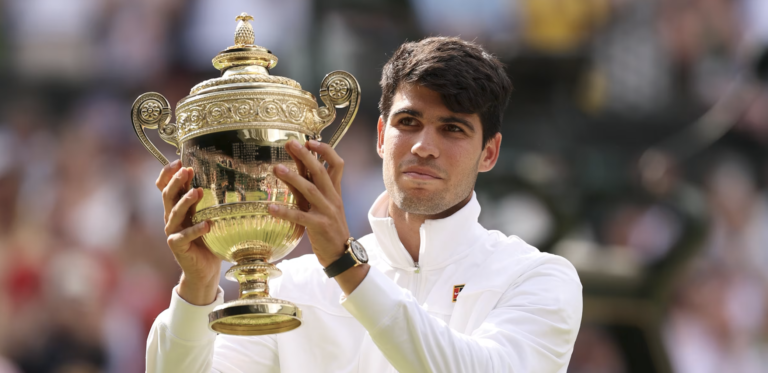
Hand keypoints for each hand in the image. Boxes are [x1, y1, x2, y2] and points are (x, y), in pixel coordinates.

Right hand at [156, 160, 220, 305]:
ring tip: (198, 192)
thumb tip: (226, 179)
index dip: (168, 174)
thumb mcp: (209, 216)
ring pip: (174, 213)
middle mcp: (172, 218)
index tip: (178, 161)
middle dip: (176, 182)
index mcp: (178, 208)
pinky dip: (196, 230)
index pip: (165, 187)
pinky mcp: (177, 247)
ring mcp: (173, 232)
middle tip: (187, 170)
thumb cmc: (209, 240)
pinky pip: (184, 237)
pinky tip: (207, 225)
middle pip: (167, 196)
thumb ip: (211, 202)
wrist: (205, 269)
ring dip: (186, 201)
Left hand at [268, 139, 350, 266]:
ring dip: (293, 178)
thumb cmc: (329, 227)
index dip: (325, 151)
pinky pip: (300, 217)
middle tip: (291, 143)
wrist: (341, 253)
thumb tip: (298, 169)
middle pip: (321, 172)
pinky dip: (285, 212)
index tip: (310, 141)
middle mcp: (332, 198)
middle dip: (306, 156)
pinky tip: (270, 208)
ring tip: (276, 168)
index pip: (337, 164)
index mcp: (335, 191)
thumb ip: (311, 188)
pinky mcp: (319, 226)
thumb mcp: (323, 205)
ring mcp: (327, 212)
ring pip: (310, 190)